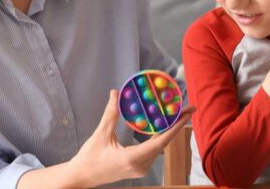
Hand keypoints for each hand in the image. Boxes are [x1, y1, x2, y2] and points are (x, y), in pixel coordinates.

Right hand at [70, 89, 194, 186]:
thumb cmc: (90, 157)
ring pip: (159, 147)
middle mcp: (140, 165)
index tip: (187, 114)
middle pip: (163, 143)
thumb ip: (110, 114)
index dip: (175, 126)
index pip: (160, 141)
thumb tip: (115, 93)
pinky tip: (163, 125)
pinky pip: (152, 150)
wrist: (83, 176)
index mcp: (132, 158)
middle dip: (176, 124)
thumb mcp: (100, 134)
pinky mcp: (138, 167)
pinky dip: (159, 137)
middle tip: (187, 108)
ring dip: (168, 130)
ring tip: (177, 113)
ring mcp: (140, 168)